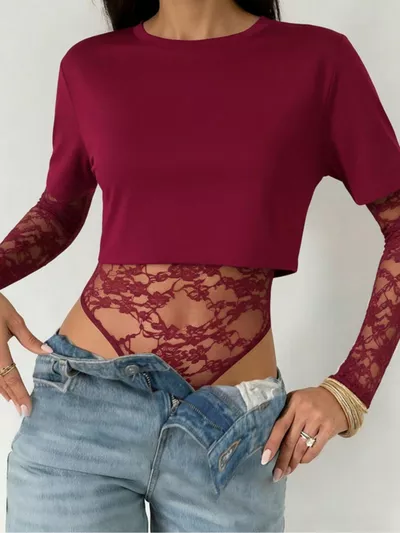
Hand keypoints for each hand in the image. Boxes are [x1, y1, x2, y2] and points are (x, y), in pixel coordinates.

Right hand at [0, 292, 52, 415]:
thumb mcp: (14, 319)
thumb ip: (29, 339)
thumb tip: (48, 352)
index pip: (11, 377)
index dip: (20, 395)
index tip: (27, 409)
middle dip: (12, 397)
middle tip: (24, 410)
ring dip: (2, 391)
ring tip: (14, 401)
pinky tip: (1, 387)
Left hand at [261, 386, 348, 481]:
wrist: (339, 397)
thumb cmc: (312, 399)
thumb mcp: (296, 399)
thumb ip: (285, 412)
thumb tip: (269, 436)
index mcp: (293, 402)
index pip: (280, 425)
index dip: (272, 443)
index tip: (265, 458)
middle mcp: (305, 411)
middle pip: (290, 440)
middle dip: (282, 460)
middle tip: (276, 474)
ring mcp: (318, 420)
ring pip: (302, 447)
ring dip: (293, 462)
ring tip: (286, 471)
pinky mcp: (329, 429)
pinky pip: (315, 448)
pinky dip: (306, 458)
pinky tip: (300, 462)